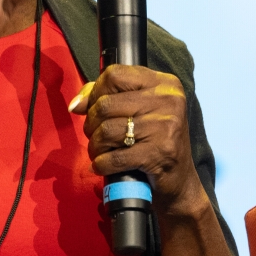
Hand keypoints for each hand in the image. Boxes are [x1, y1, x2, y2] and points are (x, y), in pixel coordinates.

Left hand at [71, 65, 208, 218]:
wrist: (179, 180)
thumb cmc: (154, 140)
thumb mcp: (139, 110)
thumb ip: (107, 97)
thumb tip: (76, 104)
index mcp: (164, 83)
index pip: (114, 75)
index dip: (95, 93)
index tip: (93, 108)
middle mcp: (168, 100)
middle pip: (106, 104)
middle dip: (91, 124)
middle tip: (95, 136)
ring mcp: (166, 126)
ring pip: (106, 130)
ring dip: (95, 146)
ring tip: (99, 152)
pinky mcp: (160, 152)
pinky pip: (115, 157)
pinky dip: (102, 164)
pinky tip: (103, 166)